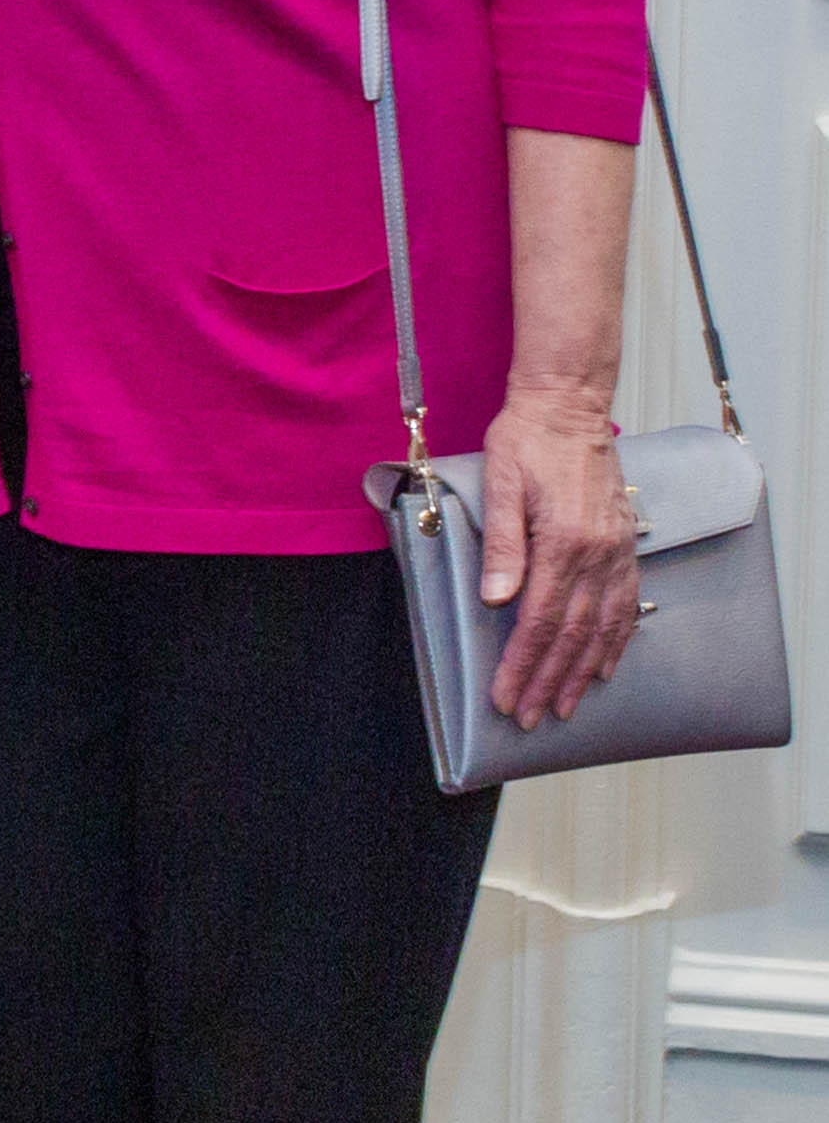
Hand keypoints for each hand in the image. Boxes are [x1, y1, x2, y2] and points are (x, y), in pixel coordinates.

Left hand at [477, 391, 640, 725]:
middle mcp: (597, 552)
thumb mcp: (501, 484)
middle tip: (530, 717)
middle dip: (548, 680)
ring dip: (582, 671)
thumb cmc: (526, 439)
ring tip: (565, 705)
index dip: (522, 665)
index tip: (507, 698)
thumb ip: (502, 545)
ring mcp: (616, 550)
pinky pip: (626, 603)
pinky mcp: (624, 543)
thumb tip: (496, 600)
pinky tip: (605, 665)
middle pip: (572, 633)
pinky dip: (616, 639)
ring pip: (603, 626)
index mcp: (563, 541)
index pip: (540, 620)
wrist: (568, 405)